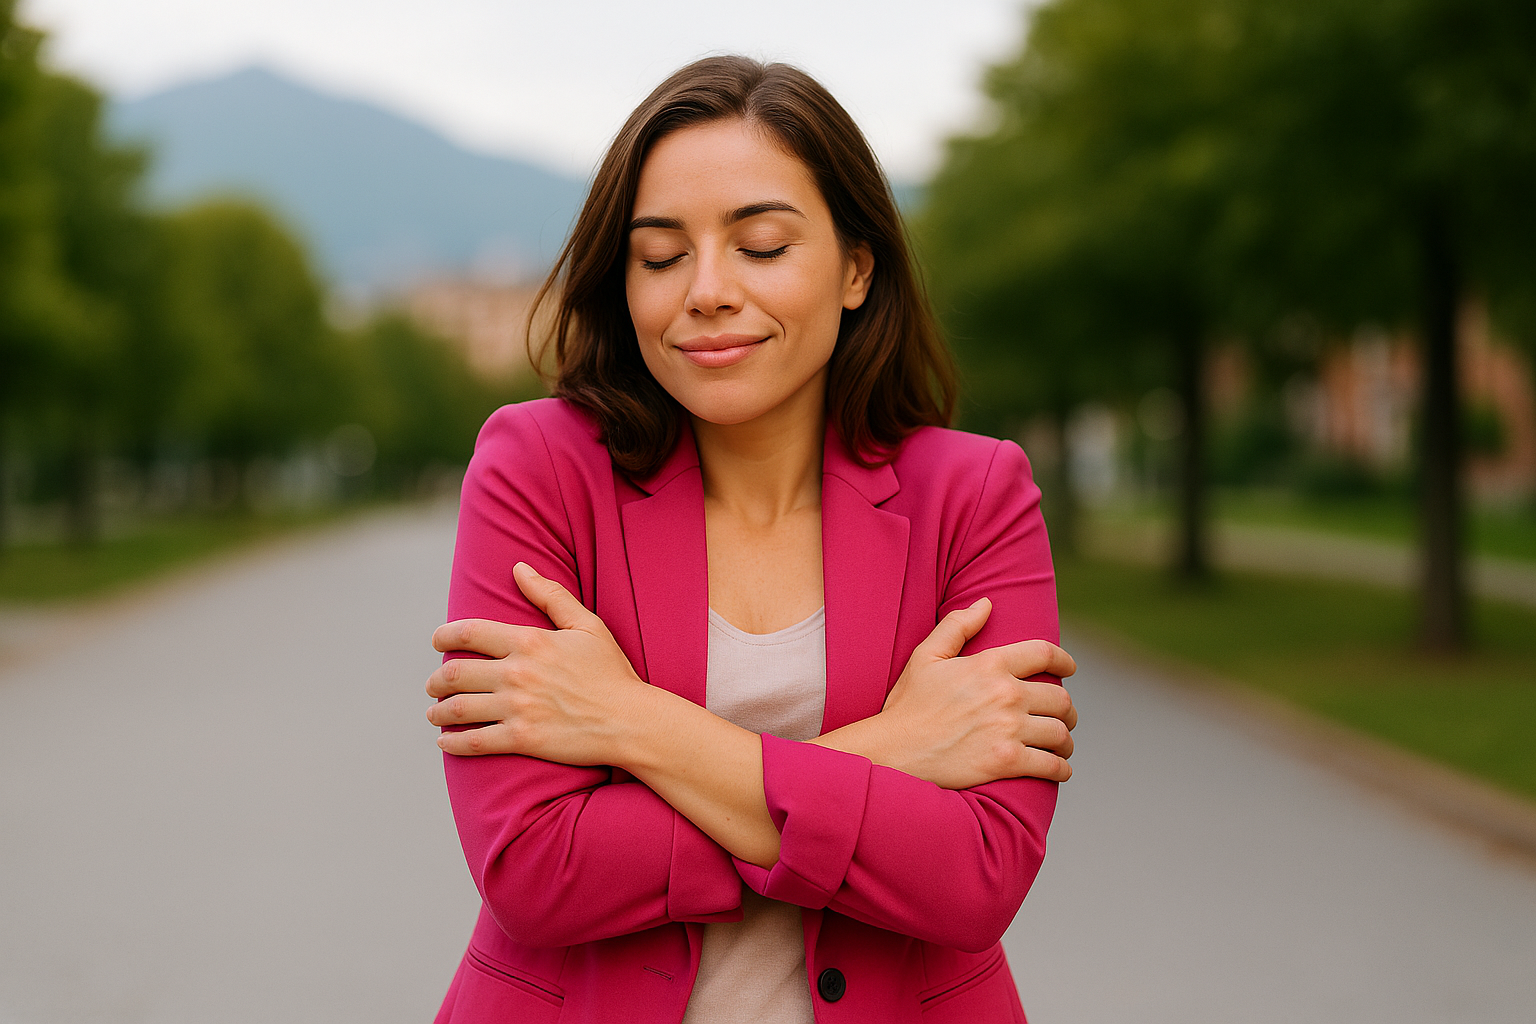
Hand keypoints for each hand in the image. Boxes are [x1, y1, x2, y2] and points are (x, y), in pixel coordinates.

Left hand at [426, 563, 646, 762]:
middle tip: (432, 684)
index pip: (469, 632)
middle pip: (455, 673)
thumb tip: (519, 568)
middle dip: (436, 680)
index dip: (444, 636)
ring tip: (434, 713)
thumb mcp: (587, 625)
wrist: (630, 720)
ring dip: (438, 711)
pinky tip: (444, 743)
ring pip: (458, 708)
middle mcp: (517, 673)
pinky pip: (474, 742)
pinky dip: (452, 743)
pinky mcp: (523, 739)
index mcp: (530, 641)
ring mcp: (518, 707)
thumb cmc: (611, 672)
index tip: (436, 641)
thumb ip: (551, 595)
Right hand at [874, 598, 1077, 788]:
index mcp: (990, 665)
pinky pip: (1051, 765)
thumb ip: (957, 626)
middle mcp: (1006, 695)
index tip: (1069, 669)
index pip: (1044, 654)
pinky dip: (1061, 767)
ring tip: (1061, 744)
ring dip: (1065, 740)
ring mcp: (1008, 730)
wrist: (893, 751)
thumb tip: (986, 604)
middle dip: (1067, 709)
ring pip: (1059, 733)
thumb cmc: (908, 705)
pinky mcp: (1007, 762)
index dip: (1064, 661)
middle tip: (1064, 716)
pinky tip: (1059, 767)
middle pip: (1060, 699)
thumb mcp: (926, 657)